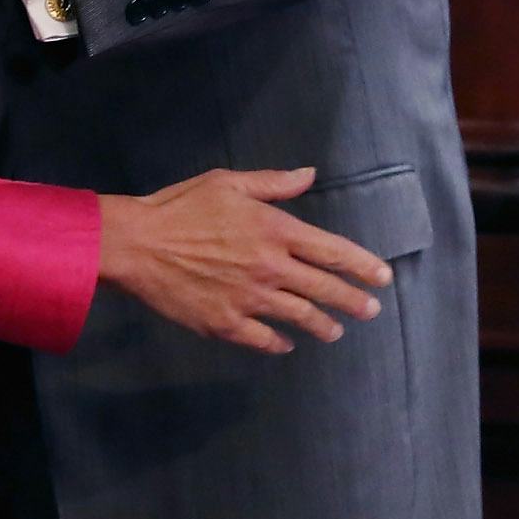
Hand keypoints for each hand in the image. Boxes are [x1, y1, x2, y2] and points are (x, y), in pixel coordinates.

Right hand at [96, 168, 391, 354]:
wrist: (136, 244)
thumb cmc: (180, 207)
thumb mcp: (227, 182)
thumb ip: (273, 183)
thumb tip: (310, 174)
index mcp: (275, 230)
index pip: (333, 251)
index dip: (362, 265)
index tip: (382, 277)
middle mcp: (270, 267)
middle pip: (325, 289)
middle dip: (353, 302)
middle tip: (370, 311)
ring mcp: (250, 299)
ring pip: (300, 318)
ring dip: (323, 326)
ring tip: (335, 332)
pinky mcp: (226, 323)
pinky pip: (264, 339)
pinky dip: (280, 343)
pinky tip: (287, 344)